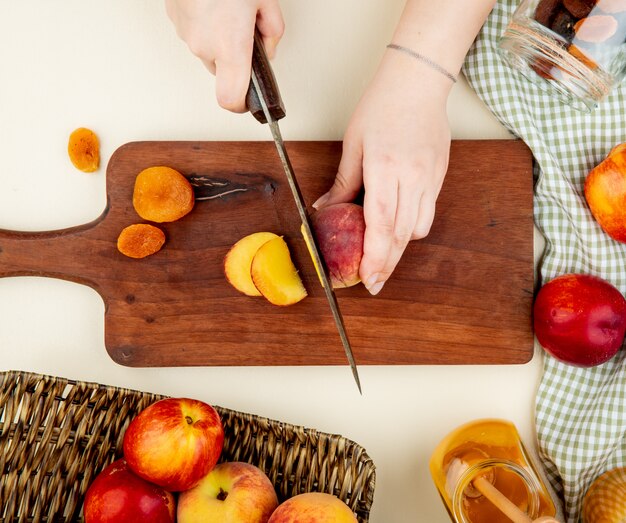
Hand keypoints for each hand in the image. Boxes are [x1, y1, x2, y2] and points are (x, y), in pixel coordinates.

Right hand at [165, 0, 283, 111]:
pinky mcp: (174, 18)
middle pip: (222, 71)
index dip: (242, 105)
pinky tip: (214, 4)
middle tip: (248, 32)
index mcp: (230, 47)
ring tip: (230, 9)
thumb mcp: (266, 0)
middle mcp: (204, 46)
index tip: (251, 101)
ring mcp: (185, 33)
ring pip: (208, 50)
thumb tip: (268, 50)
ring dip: (221, 38)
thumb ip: (273, 32)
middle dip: (237, 57)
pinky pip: (195, 32)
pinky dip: (206, 24)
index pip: (231, 100)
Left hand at [314, 49, 451, 294]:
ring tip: (383, 259)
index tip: (367, 279)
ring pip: (418, 227)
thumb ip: (343, 183)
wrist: (417, 83)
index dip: (375, 257)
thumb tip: (324, 210)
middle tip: (375, 284)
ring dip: (400, 247)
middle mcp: (412, 177)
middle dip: (387, 264)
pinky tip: (400, 230)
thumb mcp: (354, 145)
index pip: (381, 224)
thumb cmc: (381, 108)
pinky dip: (412, 227)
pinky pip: (428, 212)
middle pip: (401, 234)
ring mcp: (430, 178)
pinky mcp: (439, 176)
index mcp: (386, 169)